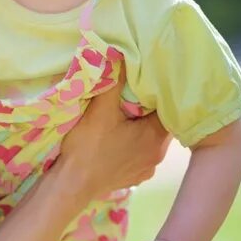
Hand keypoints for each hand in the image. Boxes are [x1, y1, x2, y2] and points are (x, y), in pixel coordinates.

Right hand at [56, 77, 169, 199]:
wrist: (72, 186)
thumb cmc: (88, 146)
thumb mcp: (101, 109)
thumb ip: (114, 80)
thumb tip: (120, 54)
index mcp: (156, 136)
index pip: (168, 108)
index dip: (158, 94)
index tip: (147, 84)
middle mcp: (158, 154)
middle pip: (161, 124)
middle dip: (149, 110)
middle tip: (135, 96)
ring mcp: (147, 169)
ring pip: (151, 140)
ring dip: (142, 129)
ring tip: (128, 116)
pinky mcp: (135, 178)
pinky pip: (141, 155)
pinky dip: (134, 145)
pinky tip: (120, 140)